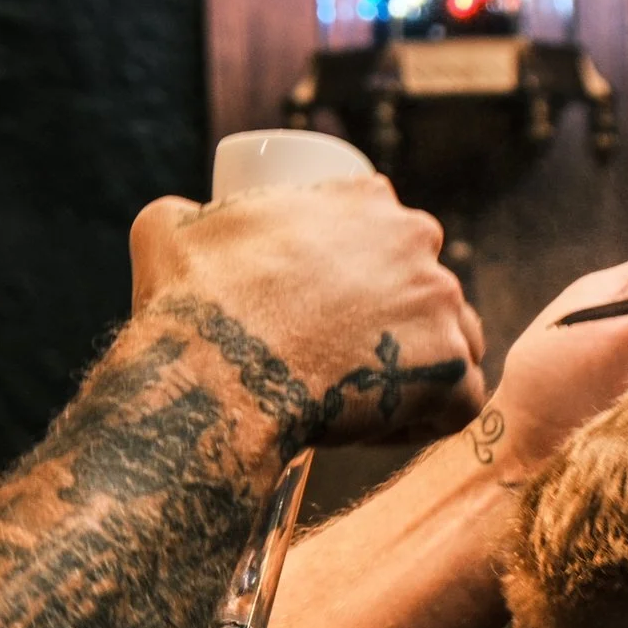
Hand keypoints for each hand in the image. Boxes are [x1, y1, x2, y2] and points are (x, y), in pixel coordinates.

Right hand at [125, 176, 487, 448]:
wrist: (215, 378)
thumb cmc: (192, 304)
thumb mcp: (169, 229)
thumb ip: (183, 212)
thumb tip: (182, 218)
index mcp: (364, 198)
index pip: (383, 229)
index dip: (361, 268)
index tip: (329, 305)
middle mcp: (417, 240)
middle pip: (423, 282)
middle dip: (394, 318)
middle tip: (341, 355)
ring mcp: (442, 305)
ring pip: (451, 337)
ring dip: (418, 364)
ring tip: (364, 395)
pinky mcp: (450, 372)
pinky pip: (458, 400)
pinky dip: (425, 419)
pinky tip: (377, 428)